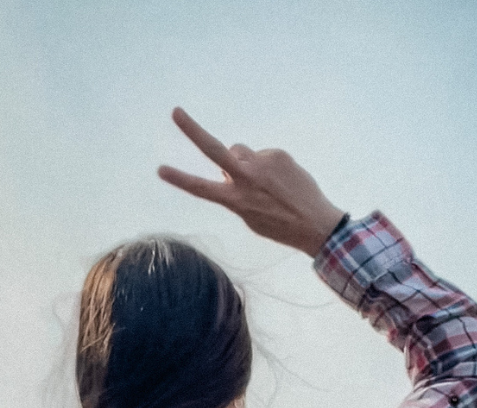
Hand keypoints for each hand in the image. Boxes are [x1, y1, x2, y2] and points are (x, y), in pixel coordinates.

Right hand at [158, 108, 346, 256]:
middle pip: (214, 149)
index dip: (180, 179)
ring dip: (244, 161)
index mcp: (236, 201)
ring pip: (240, 152)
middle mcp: (246, 179)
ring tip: (264, 183)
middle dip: (192, 130)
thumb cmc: (279, 225)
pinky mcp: (277, 154)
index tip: (160, 169)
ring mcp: (262, 163)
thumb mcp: (250, 216)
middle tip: (176, 112)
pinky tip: (281, 181)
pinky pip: (262, 154)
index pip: (202, 188)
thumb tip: (228, 166)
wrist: (315, 223)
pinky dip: (267, 165)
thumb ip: (235, 192)